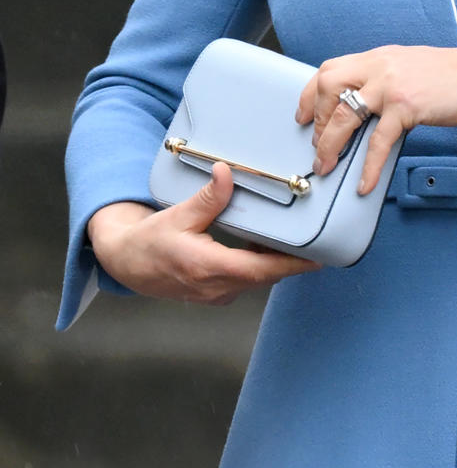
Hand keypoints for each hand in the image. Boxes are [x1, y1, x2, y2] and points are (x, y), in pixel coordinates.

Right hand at [86, 162, 320, 303]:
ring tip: (300, 241)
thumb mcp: (177, 215)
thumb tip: (225, 173)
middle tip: (319, 241)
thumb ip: (206, 198)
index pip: (259, 270)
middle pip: (265, 276)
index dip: (290, 265)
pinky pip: (247, 282)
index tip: (317, 259)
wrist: (127, 264)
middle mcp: (215, 287)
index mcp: (207, 267)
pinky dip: (261, 266)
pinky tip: (268, 247)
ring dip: (276, 264)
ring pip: (257, 281)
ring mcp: (215, 294)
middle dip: (292, 261)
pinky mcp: (215, 293)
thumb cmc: (150, 241)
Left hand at [295, 46, 456, 194]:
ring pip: (344, 115)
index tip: (303, 115)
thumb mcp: (408, 66)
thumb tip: (362, 102)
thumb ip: (383, 77)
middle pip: (327, 86)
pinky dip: (367, 166)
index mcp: (378, 57)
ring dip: (330, 144)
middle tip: (316, 143)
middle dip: (314, 118)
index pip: (330, 68)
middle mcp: (379, 67)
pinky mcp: (406, 107)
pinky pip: (378, 141)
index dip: (310, 93)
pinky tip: (364, 183)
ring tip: (327, 166)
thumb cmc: (450, 76)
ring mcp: (391, 86)